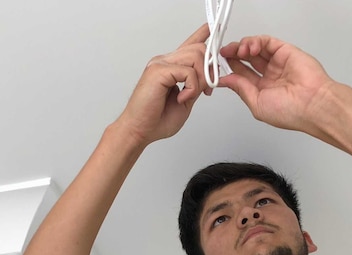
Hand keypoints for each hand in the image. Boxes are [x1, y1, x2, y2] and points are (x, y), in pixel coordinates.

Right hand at [115, 25, 210, 146]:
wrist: (139, 131)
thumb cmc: (156, 120)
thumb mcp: (186, 101)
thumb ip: (196, 86)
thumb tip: (208, 77)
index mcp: (170, 67)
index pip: (189, 44)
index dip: (202, 34)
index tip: (212, 26)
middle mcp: (165, 62)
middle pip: (198, 49)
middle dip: (210, 69)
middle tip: (206, 89)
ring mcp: (160, 64)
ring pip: (196, 56)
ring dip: (201, 79)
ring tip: (190, 95)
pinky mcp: (158, 71)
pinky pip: (188, 71)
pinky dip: (191, 88)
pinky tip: (181, 98)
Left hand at [218, 35, 335, 133]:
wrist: (314, 103)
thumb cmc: (292, 112)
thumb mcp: (257, 104)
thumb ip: (241, 89)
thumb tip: (226, 81)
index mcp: (263, 91)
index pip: (242, 75)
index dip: (229, 68)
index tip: (218, 65)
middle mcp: (270, 76)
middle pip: (246, 60)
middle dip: (233, 55)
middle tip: (224, 53)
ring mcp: (278, 63)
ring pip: (255, 49)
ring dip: (243, 47)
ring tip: (238, 51)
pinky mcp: (286, 52)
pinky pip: (267, 42)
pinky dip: (256, 42)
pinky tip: (250, 48)